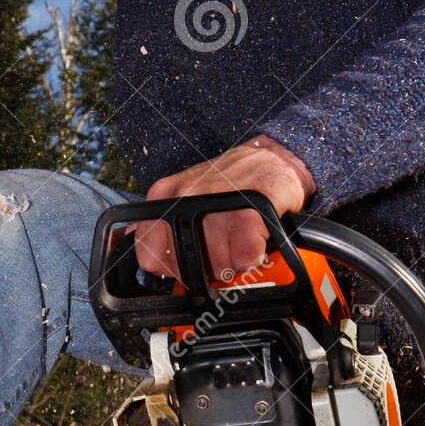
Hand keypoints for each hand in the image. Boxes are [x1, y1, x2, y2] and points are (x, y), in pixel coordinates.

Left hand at [132, 137, 314, 284]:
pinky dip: (254, 257)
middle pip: (187, 268)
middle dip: (208, 267)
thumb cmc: (231, 182)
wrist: (273, 157)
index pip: (150, 256)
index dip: (173, 268)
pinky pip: (244, 259)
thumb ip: (167, 225)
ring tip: (241, 237)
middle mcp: (183, 197)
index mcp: (163, 196)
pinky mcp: (247, 212)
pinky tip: (256, 238)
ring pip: (217, 267)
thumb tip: (152, 259)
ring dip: (234, 262)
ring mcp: (213, 203)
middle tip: (224, 246)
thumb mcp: (187, 196)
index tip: (189, 262)